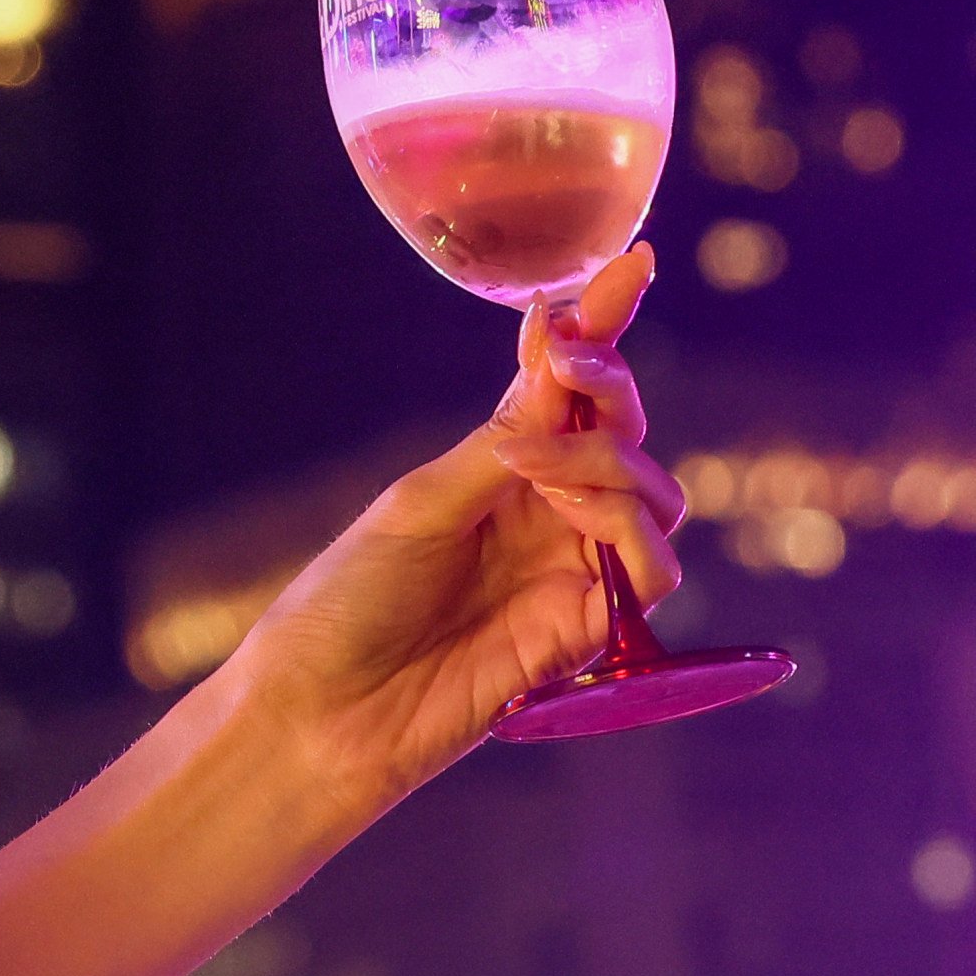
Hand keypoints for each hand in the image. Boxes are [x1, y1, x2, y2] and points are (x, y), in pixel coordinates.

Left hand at [223, 242, 685, 811]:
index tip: (631, 265)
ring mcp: (569, 568)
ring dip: (610, 468)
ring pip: (652, 495)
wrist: (322, 710)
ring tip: (540, 478)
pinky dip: (629, 536)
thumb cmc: (344, 604)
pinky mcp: (588, 629)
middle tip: (570, 370)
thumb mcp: (417, 504)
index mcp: (493, 470)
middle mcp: (541, 512)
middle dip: (610, 390)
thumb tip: (560, 369)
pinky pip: (653, 569)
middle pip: (623, 433)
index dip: (602, 328)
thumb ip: (501, 443)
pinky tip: (581, 531)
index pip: (566, 389)